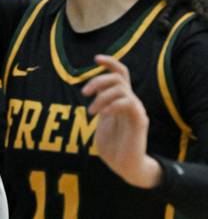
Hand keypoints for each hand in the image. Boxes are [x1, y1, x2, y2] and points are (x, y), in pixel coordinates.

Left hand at [82, 55, 161, 188]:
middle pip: (118, 77)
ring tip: (91, 111)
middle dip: (98, 80)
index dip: (110, 62)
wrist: (124, 166)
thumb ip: (99, 103)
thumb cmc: (111, 145)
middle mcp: (131, 101)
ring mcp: (136, 110)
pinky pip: (128, 102)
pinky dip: (112, 104)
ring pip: (121, 88)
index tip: (95, 59)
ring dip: (101, 97)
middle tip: (84, 93)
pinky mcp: (140, 120)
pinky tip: (102, 114)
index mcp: (121, 99)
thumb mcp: (101, 119)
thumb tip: (92, 89)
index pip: (121, 73)